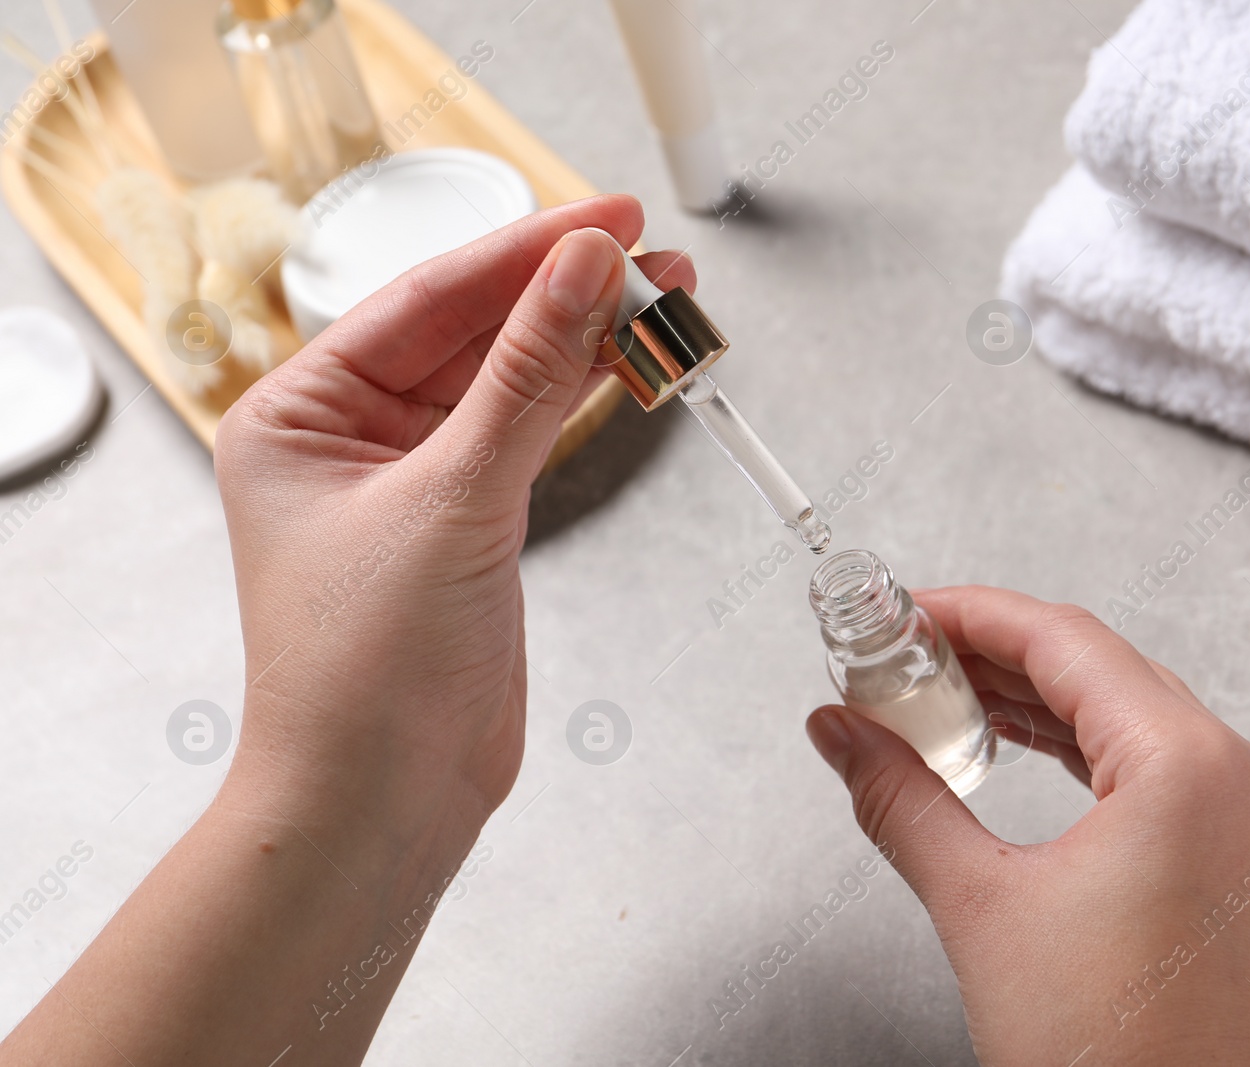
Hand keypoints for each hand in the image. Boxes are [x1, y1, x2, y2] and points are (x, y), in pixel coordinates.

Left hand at [216, 194, 692, 857]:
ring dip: (584, 345)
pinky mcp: (464, 522)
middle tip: (654, 258)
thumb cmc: (367, 669)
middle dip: (564, 296)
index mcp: (298, 413)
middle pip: (471, 333)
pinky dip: (579, 401)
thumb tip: (583, 267)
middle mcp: (347, 436)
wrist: (382, 801)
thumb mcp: (451, 498)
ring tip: (666, 300)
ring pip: (507, 383)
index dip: (524, 254)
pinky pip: (525, 434)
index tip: (607, 218)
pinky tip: (628, 365)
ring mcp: (409, 479)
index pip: (426, 301)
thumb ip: (525, 375)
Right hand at [805, 587, 1249, 1066]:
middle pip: (1098, 665)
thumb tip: (842, 733)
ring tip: (942, 693)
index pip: (1066, 641)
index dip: (972, 614)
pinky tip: (1014, 738)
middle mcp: (1239, 777)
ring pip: (1127, 707)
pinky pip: (1152, 757)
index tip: (906, 612)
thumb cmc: (1116, 1059)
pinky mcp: (1241, 849)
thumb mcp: (981, 910)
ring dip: (1032, 695)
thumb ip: (901, 799)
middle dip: (993, 651)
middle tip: (904, 654)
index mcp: (1190, 770)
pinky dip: (1077, 741)